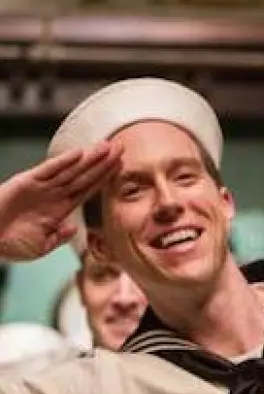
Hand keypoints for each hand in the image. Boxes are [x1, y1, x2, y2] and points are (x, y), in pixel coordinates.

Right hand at [0, 142, 120, 261]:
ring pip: (70, 170)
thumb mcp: (40, 246)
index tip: (121, 166)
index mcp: (59, 210)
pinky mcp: (25, 182)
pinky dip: (63, 162)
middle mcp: (52, 195)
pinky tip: (79, 154)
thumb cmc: (8, 245)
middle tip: (122, 148)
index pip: (87, 190)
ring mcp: (40, 187)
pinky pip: (47, 170)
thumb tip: (74, 227)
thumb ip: (58, 238)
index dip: (104, 178)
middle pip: (84, 176)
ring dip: (89, 159)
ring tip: (107, 146)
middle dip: (103, 163)